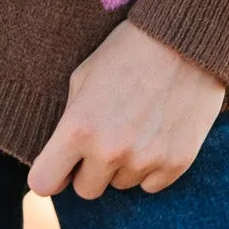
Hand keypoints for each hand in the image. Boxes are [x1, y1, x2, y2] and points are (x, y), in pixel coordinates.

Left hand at [28, 21, 224, 199]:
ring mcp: (145, 159)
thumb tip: (64, 158)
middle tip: (106, 138)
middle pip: (86, 190)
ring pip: (121, 185)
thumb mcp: (83, 78)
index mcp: (78, 128)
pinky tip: (158, 134)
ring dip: (123, 165)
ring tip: (137, 127)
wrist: (185, 39)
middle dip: (90, 170)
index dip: (51, 174)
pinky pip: (152, 184)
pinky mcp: (176, 162)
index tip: (61, 165)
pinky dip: (152, 166)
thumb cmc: (127, 53)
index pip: (43, 183)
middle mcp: (109, 150)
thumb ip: (69, 122)